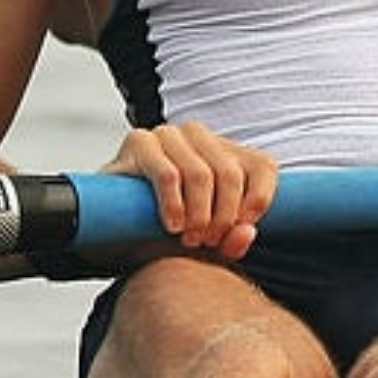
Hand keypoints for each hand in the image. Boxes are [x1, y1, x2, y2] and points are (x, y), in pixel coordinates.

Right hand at [107, 123, 277, 259]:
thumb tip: (246, 233)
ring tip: (189, 239)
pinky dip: (173, 204)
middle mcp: (199, 136)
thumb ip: (233, 239)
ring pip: (201, 174)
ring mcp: (168, 135)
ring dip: (198, 214)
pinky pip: (167, 173)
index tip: (240, 232)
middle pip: (230, 174)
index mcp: (224, 151)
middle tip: (207, 243)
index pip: (262, 166)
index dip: (259, 202)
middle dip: (223, 216)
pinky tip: (172, 225)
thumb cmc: (166, 228)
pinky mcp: (139, 142)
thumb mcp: (208, 239)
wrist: (115, 228)